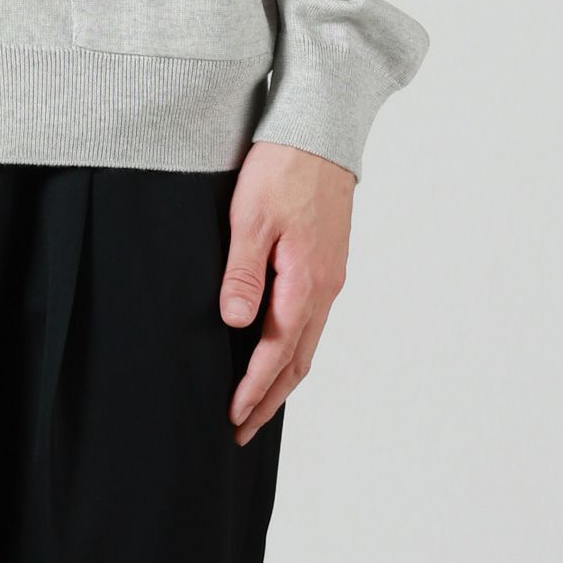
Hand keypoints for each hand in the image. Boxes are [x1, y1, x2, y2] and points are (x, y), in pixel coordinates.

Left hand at [220, 141, 354, 445]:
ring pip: (307, 343)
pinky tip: (278, 348)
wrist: (320, 132)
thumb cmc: (282, 168)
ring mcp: (330, 276)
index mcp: (305, 281)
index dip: (253, 389)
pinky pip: (311, 321)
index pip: (275, 352)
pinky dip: (294, 348)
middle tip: (242, 430)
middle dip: (270, 399)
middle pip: (298, 360)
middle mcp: (324, 287)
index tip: (232, 417)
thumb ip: (244, 271)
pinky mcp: (327, 262)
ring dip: (283, 377)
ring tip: (258, 403)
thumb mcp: (251, 216)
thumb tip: (236, 323)